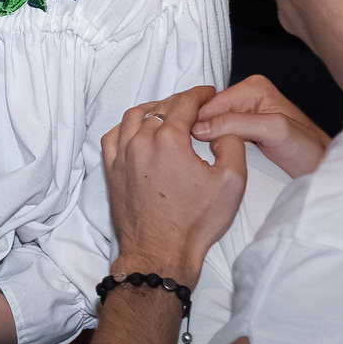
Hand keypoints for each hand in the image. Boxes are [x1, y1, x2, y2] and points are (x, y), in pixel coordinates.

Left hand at [101, 87, 248, 280]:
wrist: (161, 251)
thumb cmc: (196, 221)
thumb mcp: (232, 181)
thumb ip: (231, 144)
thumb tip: (222, 128)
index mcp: (168, 141)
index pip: (183, 103)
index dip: (199, 94)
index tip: (209, 92)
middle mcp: (139, 142)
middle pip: (158, 108)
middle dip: (179, 102)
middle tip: (195, 105)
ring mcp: (120, 156)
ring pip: (132, 118)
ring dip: (152, 110)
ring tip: (169, 114)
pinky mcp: (110, 171)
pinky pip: (112, 136)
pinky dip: (126, 127)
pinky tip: (138, 131)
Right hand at [191, 75, 329, 177]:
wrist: (318, 168)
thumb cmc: (307, 149)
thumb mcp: (274, 131)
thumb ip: (237, 124)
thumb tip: (200, 127)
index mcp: (253, 88)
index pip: (210, 103)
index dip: (198, 123)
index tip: (188, 141)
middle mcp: (245, 98)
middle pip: (207, 113)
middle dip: (199, 131)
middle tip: (194, 151)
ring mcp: (241, 115)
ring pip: (208, 126)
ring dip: (203, 141)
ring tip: (201, 156)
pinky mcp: (240, 131)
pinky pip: (216, 136)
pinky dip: (210, 146)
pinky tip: (208, 155)